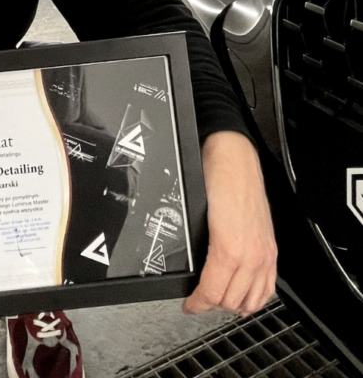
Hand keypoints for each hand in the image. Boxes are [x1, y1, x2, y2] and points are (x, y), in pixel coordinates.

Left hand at [183, 130, 276, 316]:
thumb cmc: (213, 176)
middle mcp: (250, 255)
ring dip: (234, 305)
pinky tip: (245, 294)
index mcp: (228, 248)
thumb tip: (189, 269)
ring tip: (217, 299)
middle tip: (199, 300)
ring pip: (252, 300)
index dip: (196, 304)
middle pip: (231, 301)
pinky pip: (269, 286)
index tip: (188, 305)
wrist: (233, 156)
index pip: (212, 293)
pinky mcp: (271, 248)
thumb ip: (196, 247)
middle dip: (211, 305)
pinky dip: (256, 297)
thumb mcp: (195, 214)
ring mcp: (264, 253)